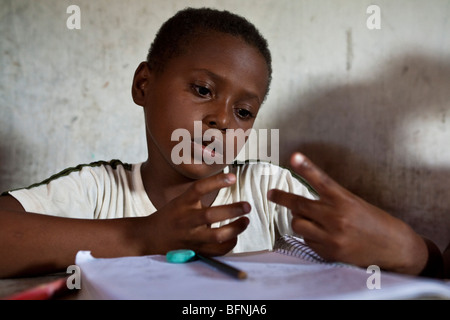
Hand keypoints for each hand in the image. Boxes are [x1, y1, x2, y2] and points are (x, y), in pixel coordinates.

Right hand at [142, 172, 249, 255]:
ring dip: (235, 229)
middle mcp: (186, 220)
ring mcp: (191, 237)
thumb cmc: (172, 215)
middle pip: (210, 215)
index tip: (233, 177)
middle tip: (247, 206)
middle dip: (232, 210)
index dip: (215, 182)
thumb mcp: (182, 199)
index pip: (198, 189)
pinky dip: (229, 244)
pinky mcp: (195, 250)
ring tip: (245, 221)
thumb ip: (201, 194)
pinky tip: (235, 236)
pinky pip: (217, 250)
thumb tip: (230, 180)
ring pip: (216, 236)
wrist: (150, 236)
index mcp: (182, 203)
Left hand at [267, 152, 427, 274]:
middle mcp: (337, 218)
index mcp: (345, 201)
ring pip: (298, 224)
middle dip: (281, 198)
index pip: (322, 181)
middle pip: (299, 205)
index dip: (306, 168)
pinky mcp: (329, 253)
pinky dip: (310, 236)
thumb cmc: (375, 222)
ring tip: (310, 220)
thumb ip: (331, 201)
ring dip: (299, 220)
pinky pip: (307, 241)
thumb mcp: (355, 204)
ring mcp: (332, 237)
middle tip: (272, 193)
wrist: (394, 248)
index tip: (293, 157)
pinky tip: (324, 236)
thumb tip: (302, 204)